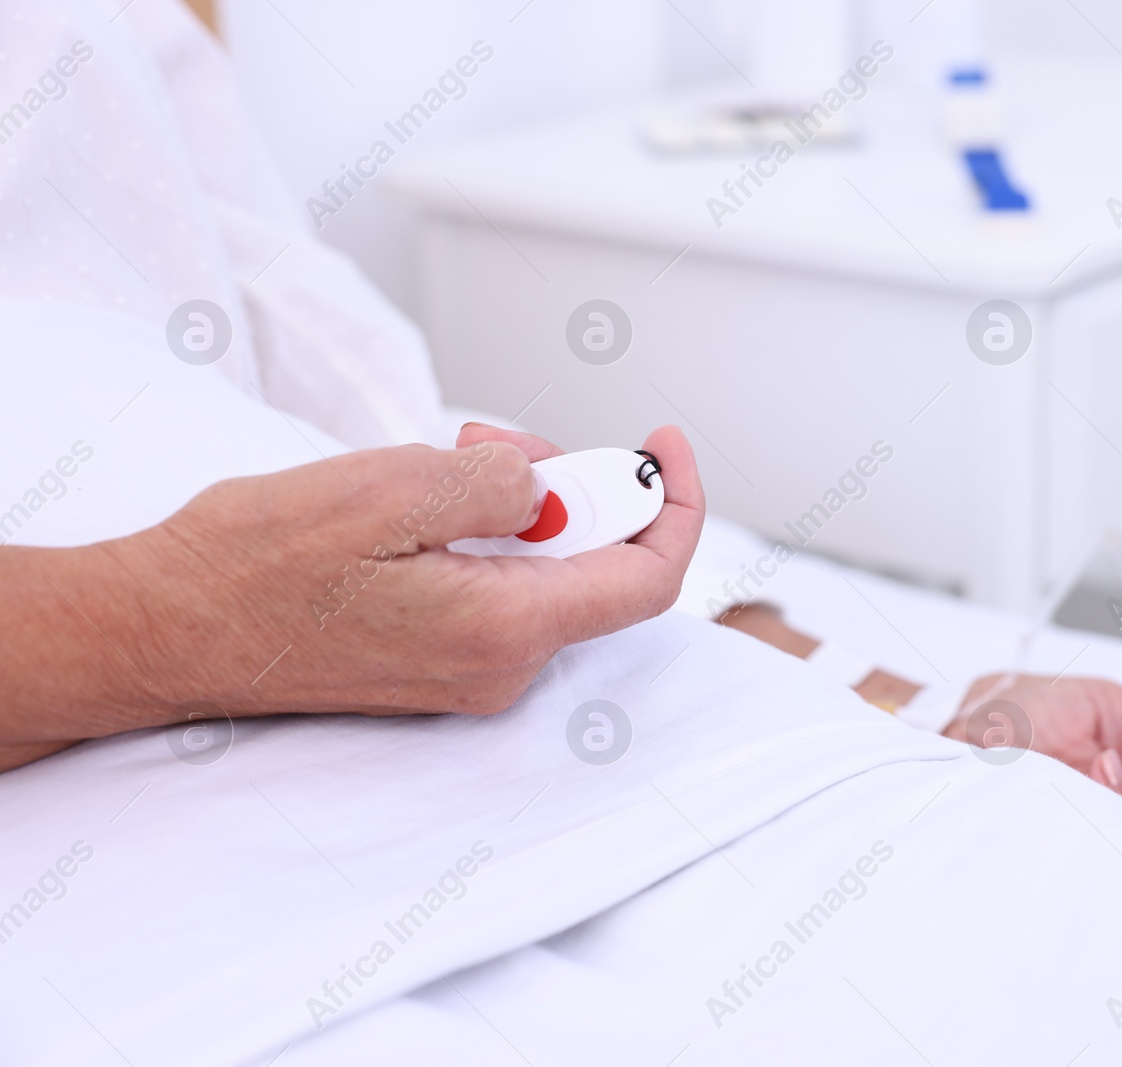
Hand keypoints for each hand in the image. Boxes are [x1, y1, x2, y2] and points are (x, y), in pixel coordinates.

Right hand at [1, 425, 702, 768]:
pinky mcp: (437, 664)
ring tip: (443, 461)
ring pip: (545, 572)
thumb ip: (503, 483)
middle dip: (568, 487)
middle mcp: (500, 668)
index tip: (662, 444)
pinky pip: (500, 590)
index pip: (648, 578)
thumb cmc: (257, 565)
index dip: (674, 504)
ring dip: (519, 506)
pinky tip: (425, 504)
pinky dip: (487, 536)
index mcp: (506, 630)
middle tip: (491, 441)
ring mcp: (469, 674)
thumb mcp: (394, 486)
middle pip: (597, 567)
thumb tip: (551, 488)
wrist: (165, 629)